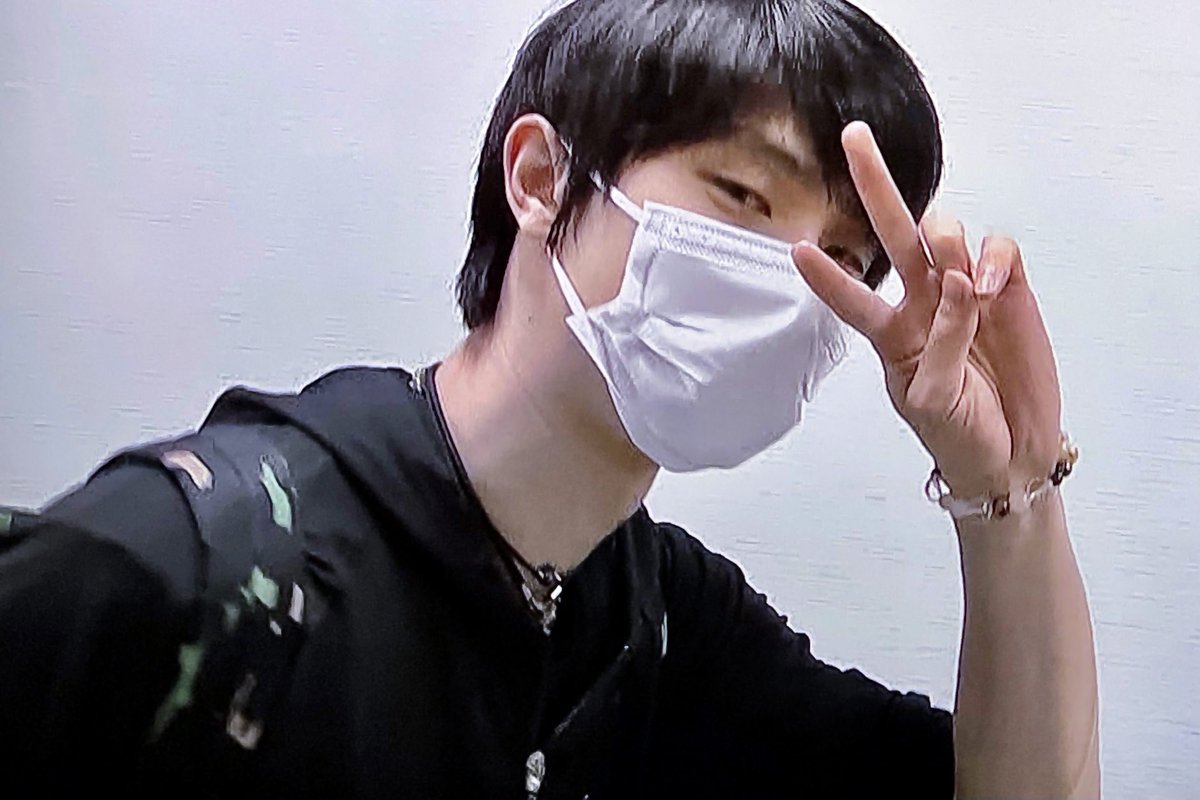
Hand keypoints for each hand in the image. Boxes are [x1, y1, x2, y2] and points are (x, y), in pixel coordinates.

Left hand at [792, 122, 1062, 498]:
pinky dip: (993, 256)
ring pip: (944, 233)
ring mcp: (965, 291)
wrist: (1011, 454)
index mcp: (890, 333)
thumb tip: (958, 282)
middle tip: (854, 137)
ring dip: (946, 241)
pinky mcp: (1009, 289)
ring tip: (960, 282)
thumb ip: (942, 342)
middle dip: (874, 184)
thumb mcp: (932, 401)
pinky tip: (990, 282)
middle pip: (894, 232)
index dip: (828, 276)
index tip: (796, 250)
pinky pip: (998, 250)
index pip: (852, 296)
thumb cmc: (958, 431)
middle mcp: (922, 302)